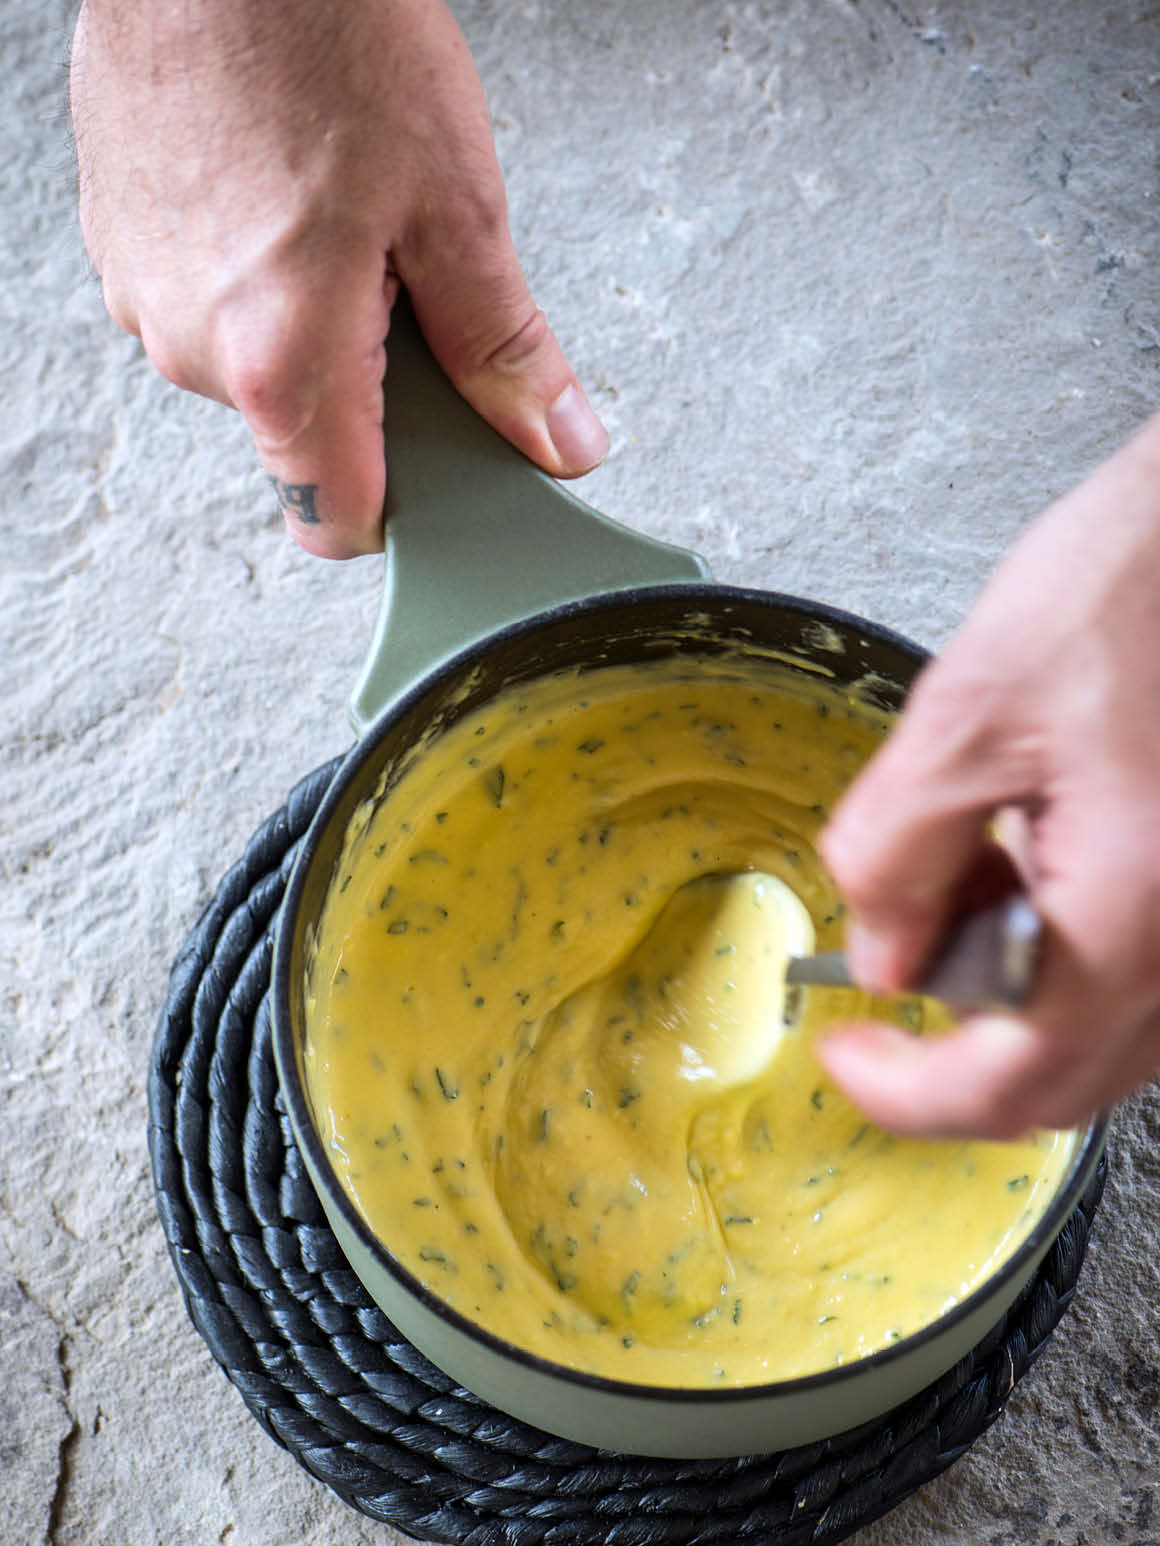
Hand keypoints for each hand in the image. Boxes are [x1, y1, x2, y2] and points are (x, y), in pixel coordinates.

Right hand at [69, 0, 607, 557]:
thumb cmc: (328, 37)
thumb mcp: (459, 208)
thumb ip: (507, 351)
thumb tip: (559, 443)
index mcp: (282, 360)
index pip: (338, 517)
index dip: (400, 511)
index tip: (438, 475)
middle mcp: (195, 352)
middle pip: (304, 442)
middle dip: (369, 395)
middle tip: (407, 292)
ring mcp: (146, 303)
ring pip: (254, 377)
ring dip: (309, 334)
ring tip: (339, 224)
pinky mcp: (120, 255)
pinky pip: (207, 316)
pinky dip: (254, 285)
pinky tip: (282, 203)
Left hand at [819, 412, 1159, 1137]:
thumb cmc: (1134, 587)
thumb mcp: (970, 711)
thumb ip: (898, 851)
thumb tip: (876, 952)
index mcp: (1132, 916)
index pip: (1010, 1085)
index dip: (905, 1092)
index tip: (839, 1052)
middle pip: (1060, 1080)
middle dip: (950, 1053)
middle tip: (879, 987)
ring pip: (1097, 1030)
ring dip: (1000, 993)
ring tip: (951, 878)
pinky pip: (1127, 968)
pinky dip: (1050, 948)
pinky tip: (1015, 854)